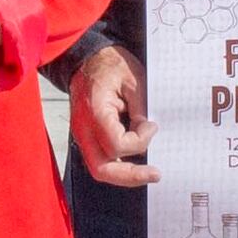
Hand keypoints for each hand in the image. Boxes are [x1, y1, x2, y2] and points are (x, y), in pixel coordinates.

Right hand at [71, 42, 152, 184]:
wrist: (89, 61)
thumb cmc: (111, 67)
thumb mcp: (133, 80)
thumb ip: (140, 109)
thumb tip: (147, 133)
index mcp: (94, 111)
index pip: (116, 143)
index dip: (139, 141)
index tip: (152, 126)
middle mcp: (83, 129)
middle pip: (101, 168)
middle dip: (130, 176)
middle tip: (155, 174)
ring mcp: (82, 136)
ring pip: (100, 169)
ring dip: (125, 174)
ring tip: (148, 172)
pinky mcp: (88, 138)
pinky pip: (102, 160)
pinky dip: (120, 165)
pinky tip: (137, 162)